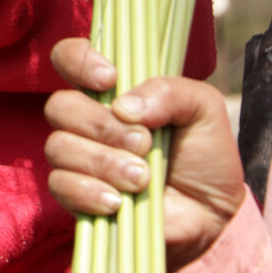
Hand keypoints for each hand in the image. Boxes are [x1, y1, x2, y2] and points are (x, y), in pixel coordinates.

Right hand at [43, 38, 245, 270]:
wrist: (212, 214)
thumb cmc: (205, 155)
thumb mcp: (204, 110)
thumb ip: (170, 92)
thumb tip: (124, 106)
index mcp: (111, 91)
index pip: (68, 58)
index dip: (78, 61)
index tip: (109, 79)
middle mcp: (87, 119)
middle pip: (60, 106)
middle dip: (102, 125)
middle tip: (144, 143)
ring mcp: (77, 157)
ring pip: (59, 147)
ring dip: (103, 162)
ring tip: (141, 178)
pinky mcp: (75, 195)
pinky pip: (60, 184)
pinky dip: (90, 192)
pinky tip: (118, 202)